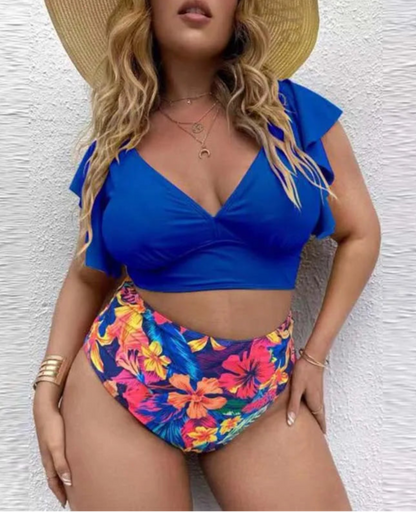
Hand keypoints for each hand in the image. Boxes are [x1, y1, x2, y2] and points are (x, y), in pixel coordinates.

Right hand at [32, 385, 71, 507]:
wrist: (46, 407)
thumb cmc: (51, 426)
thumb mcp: (57, 446)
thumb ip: (61, 463)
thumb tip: (68, 481)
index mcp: (48, 460)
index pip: (53, 481)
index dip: (59, 493)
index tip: (65, 503)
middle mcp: (49, 455)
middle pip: (54, 475)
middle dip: (61, 486)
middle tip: (70, 495)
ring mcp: (52, 446)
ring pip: (57, 465)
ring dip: (63, 474)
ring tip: (72, 480)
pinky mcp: (56, 438)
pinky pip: (60, 455)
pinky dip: (65, 462)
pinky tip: (72, 459)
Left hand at [286, 356, 326, 433]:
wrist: (312, 358)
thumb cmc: (304, 373)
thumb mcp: (296, 390)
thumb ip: (293, 406)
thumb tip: (291, 422)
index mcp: (315, 404)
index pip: (319, 421)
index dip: (320, 430)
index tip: (321, 440)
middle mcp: (318, 401)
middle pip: (320, 417)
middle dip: (318, 426)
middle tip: (316, 436)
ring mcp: (318, 394)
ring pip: (318, 410)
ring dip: (317, 418)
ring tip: (313, 426)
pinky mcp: (315, 389)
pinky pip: (316, 404)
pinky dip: (314, 410)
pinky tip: (308, 409)